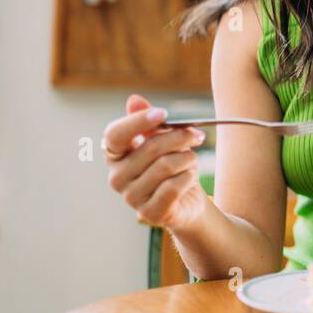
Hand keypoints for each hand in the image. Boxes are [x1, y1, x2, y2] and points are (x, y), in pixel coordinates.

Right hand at [103, 93, 207, 233]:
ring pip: (166, 166)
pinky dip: (188, 177)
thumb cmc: (173, 166)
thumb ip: (149, 121)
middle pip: (150, 148)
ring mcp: (131, 197)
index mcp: (115, 155)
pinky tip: (189, 178)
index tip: (163, 113)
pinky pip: (173, 187)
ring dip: (188, 159)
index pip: (114, 135)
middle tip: (198, 135)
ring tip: (192, 161)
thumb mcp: (162, 139)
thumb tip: (134, 99)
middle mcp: (116, 177)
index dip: (137, 121)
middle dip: (180, 138)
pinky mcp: (150, 213)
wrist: (187, 200)